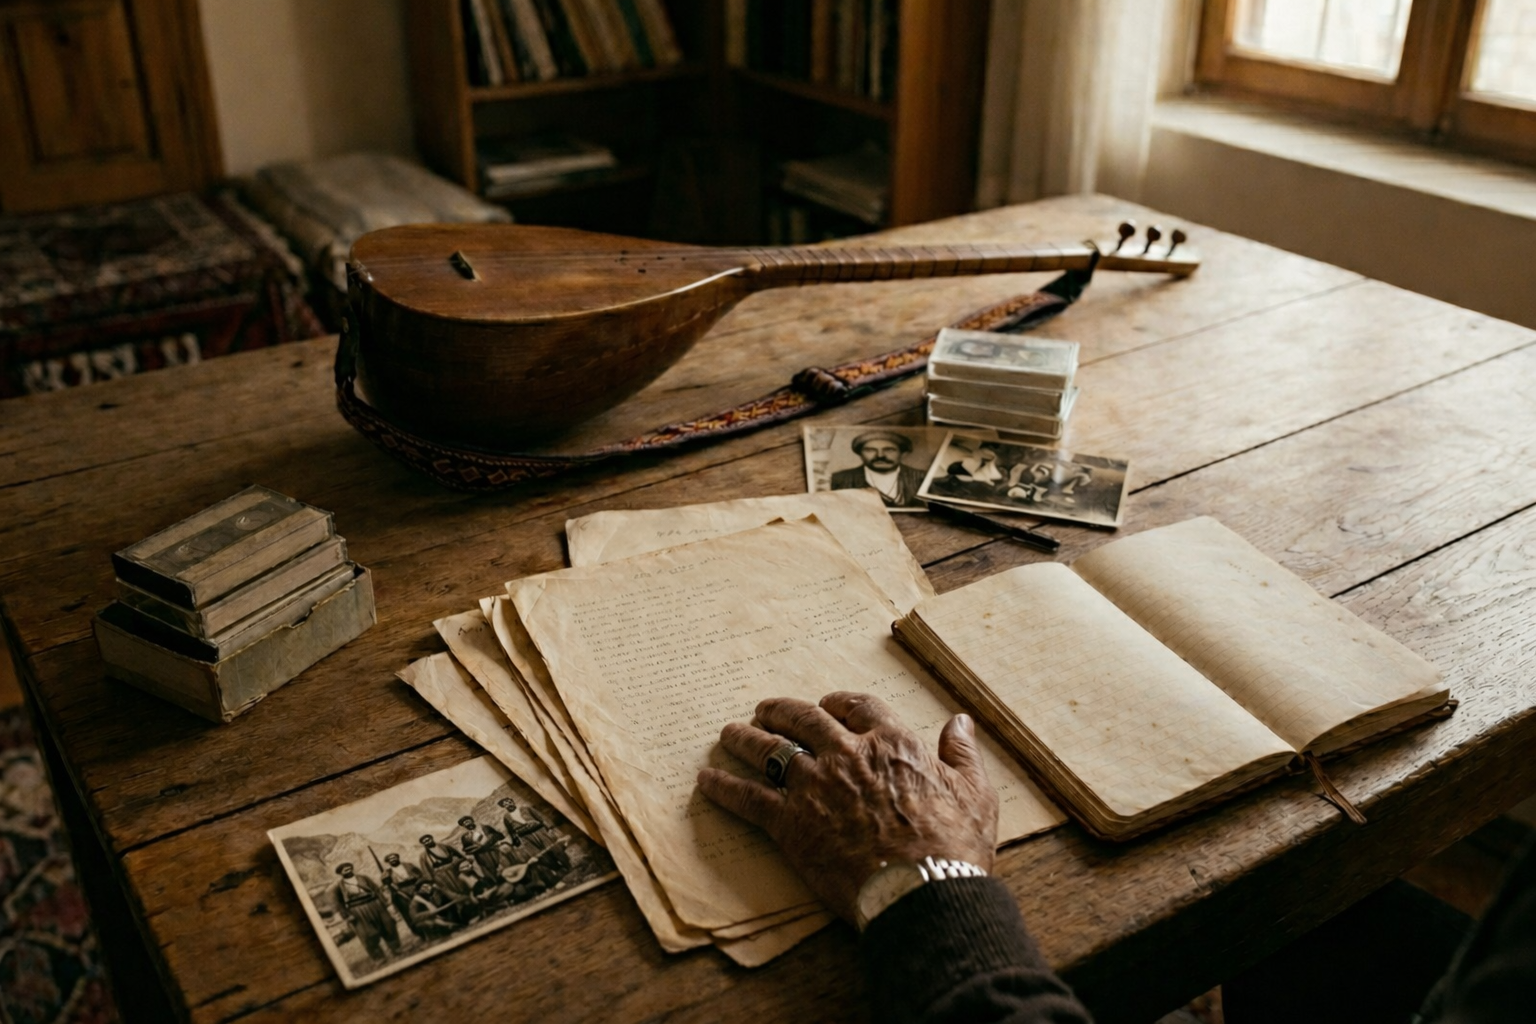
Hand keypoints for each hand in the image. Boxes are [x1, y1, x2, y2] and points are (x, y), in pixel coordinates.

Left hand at [696, 691, 997, 923]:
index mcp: (891, 743)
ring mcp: (815, 788)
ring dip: (746, 739)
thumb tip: (961, 722)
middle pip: (803, 720)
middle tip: (764, 709)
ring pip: (770, 751)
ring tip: (729, 733)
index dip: (839, 703)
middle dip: (780, 711)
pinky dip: (724, 787)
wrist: (923, 891)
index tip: (828, 705)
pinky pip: (748, 798)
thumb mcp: (975, 792)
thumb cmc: (954, 846)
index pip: (857, 707)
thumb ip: (962, 754)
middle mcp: (847, 755)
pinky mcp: (791, 824)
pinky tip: (707, 780)